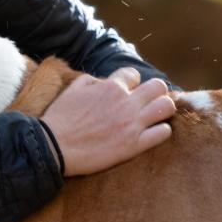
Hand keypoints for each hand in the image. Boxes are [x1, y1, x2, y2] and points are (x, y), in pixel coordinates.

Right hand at [40, 67, 175, 176]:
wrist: (54, 146)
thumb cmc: (60, 117)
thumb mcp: (73, 89)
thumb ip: (92, 80)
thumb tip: (104, 81)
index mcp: (111, 86)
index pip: (134, 75)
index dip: (130, 82)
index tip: (126, 91)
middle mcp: (126, 102)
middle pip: (158, 87)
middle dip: (155, 91)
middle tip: (148, 101)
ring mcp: (132, 124)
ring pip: (166, 107)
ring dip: (162, 109)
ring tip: (155, 115)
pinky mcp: (134, 145)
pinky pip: (163, 133)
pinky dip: (161, 131)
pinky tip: (152, 133)